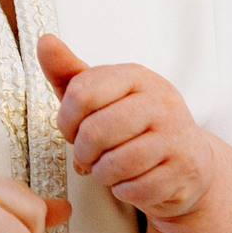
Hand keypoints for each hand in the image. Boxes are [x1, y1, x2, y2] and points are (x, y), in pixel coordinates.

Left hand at [38, 34, 216, 220]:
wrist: (186, 161)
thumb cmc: (133, 125)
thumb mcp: (100, 95)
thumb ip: (68, 72)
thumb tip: (45, 41)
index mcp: (136, 76)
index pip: (81, 92)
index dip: (66, 120)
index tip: (72, 130)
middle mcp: (161, 100)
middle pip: (95, 132)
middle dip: (83, 152)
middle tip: (89, 156)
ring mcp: (177, 134)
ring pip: (116, 164)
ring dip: (102, 175)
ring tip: (108, 169)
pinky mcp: (185, 169)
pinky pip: (136, 189)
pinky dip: (124, 191)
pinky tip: (130, 181)